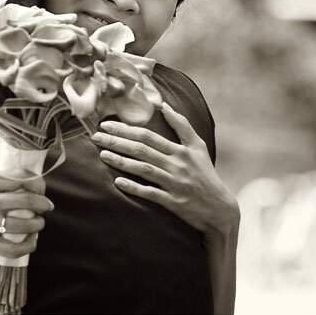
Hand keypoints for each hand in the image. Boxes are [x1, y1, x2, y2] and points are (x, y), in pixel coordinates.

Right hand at [0, 173, 53, 258]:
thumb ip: (1, 182)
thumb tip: (32, 185)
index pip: (20, 178)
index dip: (38, 183)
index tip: (42, 189)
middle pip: (26, 200)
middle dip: (43, 204)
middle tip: (47, 206)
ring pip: (23, 224)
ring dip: (38, 224)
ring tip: (38, 224)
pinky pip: (12, 248)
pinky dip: (28, 246)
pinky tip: (31, 241)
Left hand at [91, 102, 239, 240]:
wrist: (220, 209)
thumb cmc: (206, 175)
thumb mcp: (198, 147)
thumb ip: (182, 125)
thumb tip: (163, 105)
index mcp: (181, 150)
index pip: (149, 136)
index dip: (126, 129)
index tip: (106, 124)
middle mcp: (177, 165)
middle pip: (142, 150)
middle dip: (117, 142)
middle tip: (96, 136)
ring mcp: (175, 184)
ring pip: (144, 169)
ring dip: (121, 161)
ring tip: (102, 155)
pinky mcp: (173, 203)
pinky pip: (151, 193)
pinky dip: (135, 187)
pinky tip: (118, 182)